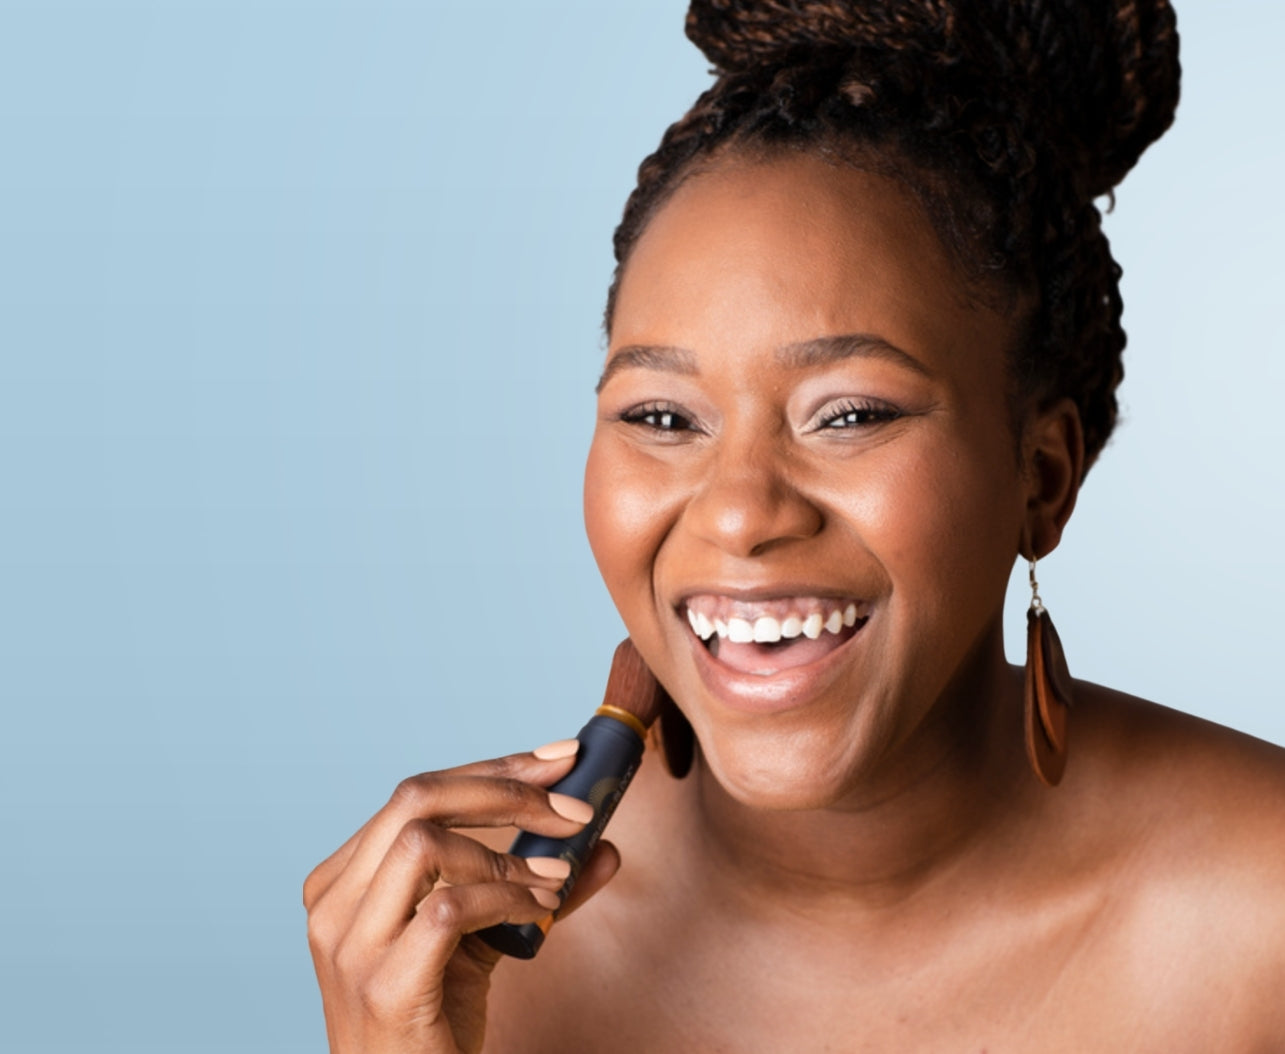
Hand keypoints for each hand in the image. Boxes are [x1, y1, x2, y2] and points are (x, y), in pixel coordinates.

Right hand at [304, 743, 621, 1053]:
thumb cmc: (434, 1021)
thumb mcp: (480, 940)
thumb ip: (531, 889)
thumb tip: (604, 848)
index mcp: (343, 881)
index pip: (415, 793)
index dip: (492, 767)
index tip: (558, 757)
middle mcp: (333, 904)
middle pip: (415, 798)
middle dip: (504, 787)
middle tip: (573, 806)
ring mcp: (350, 946)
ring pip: (424, 843)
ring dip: (506, 853)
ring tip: (556, 878)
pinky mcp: (383, 986)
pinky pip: (449, 907)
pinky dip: (506, 897)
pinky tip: (540, 911)